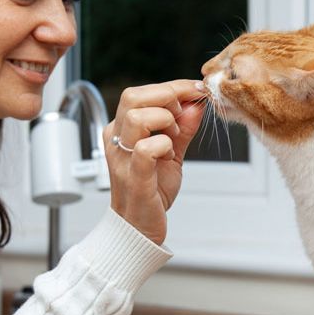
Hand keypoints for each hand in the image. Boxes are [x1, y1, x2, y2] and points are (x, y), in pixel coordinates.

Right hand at [104, 79, 205, 244]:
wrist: (139, 227)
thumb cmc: (151, 190)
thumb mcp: (171, 152)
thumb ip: (183, 127)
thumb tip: (196, 103)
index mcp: (122, 129)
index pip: (141, 92)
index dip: (173, 87)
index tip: (197, 90)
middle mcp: (116, 139)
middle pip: (133, 96)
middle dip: (168, 97)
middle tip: (183, 115)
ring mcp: (122, 157)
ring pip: (138, 117)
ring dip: (165, 121)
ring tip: (174, 137)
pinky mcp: (133, 176)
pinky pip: (146, 149)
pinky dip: (164, 145)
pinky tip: (169, 155)